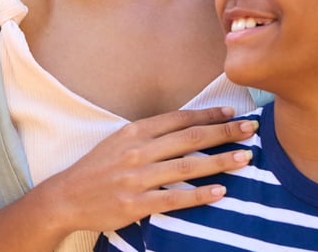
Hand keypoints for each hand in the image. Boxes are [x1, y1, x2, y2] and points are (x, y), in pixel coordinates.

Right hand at [35, 106, 256, 233]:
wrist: (66, 197)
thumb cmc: (96, 168)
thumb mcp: (118, 141)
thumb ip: (149, 135)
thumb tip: (185, 128)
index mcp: (134, 132)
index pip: (178, 119)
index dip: (208, 115)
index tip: (233, 114)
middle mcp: (137, 151)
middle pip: (189, 139)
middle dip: (224, 132)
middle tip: (251, 130)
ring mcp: (136, 178)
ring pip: (187, 167)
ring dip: (220, 161)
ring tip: (245, 157)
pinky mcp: (136, 203)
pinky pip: (174, 198)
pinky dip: (199, 194)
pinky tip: (220, 192)